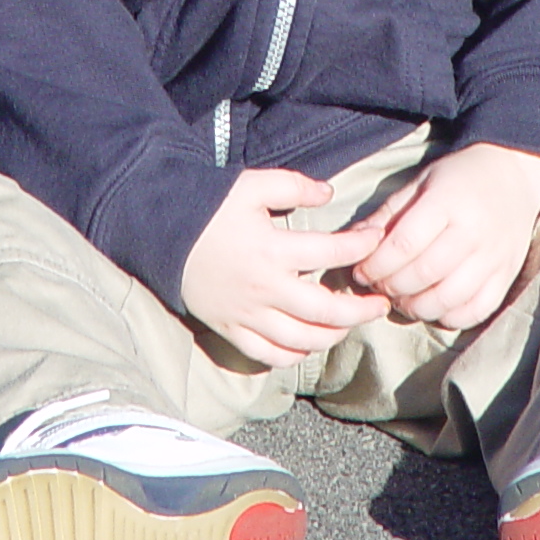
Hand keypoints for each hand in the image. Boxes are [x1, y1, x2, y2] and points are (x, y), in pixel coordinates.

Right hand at [180, 168, 392, 367]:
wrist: (159, 232)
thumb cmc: (207, 206)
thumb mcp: (251, 184)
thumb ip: (294, 186)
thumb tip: (329, 194)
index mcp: (273, 250)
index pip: (331, 252)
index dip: (360, 246)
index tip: (376, 241)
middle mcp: (264, 288)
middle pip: (326, 312)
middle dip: (360, 311)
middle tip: (380, 303)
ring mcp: (247, 314)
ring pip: (302, 340)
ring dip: (332, 335)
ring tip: (347, 324)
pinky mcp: (230, 329)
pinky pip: (268, 355)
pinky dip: (293, 354)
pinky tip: (307, 342)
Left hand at [352, 142, 539, 330]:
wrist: (513, 175)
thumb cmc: (459, 178)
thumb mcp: (420, 184)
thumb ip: (387, 215)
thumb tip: (352, 242)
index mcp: (447, 202)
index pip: (403, 245)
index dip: (375, 264)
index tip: (360, 271)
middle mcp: (473, 233)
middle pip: (422, 275)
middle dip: (390, 286)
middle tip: (378, 285)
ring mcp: (493, 258)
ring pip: (446, 299)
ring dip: (414, 306)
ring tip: (401, 297)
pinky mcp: (507, 276)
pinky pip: (474, 311)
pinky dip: (447, 317)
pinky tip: (432, 305)